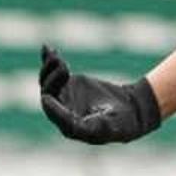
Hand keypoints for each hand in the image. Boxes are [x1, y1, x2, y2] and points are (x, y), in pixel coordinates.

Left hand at [39, 46, 161, 144]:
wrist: (129, 110)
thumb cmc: (120, 123)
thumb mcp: (108, 126)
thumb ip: (90, 127)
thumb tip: (72, 126)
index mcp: (71, 127)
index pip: (57, 117)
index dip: (52, 108)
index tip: (46, 98)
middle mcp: (62, 112)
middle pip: (49, 96)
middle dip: (52, 80)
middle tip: (64, 66)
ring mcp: (63, 97)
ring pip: (48, 82)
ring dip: (49, 68)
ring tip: (56, 57)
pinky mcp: (66, 84)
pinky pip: (53, 71)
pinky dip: (49, 59)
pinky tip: (47, 47)